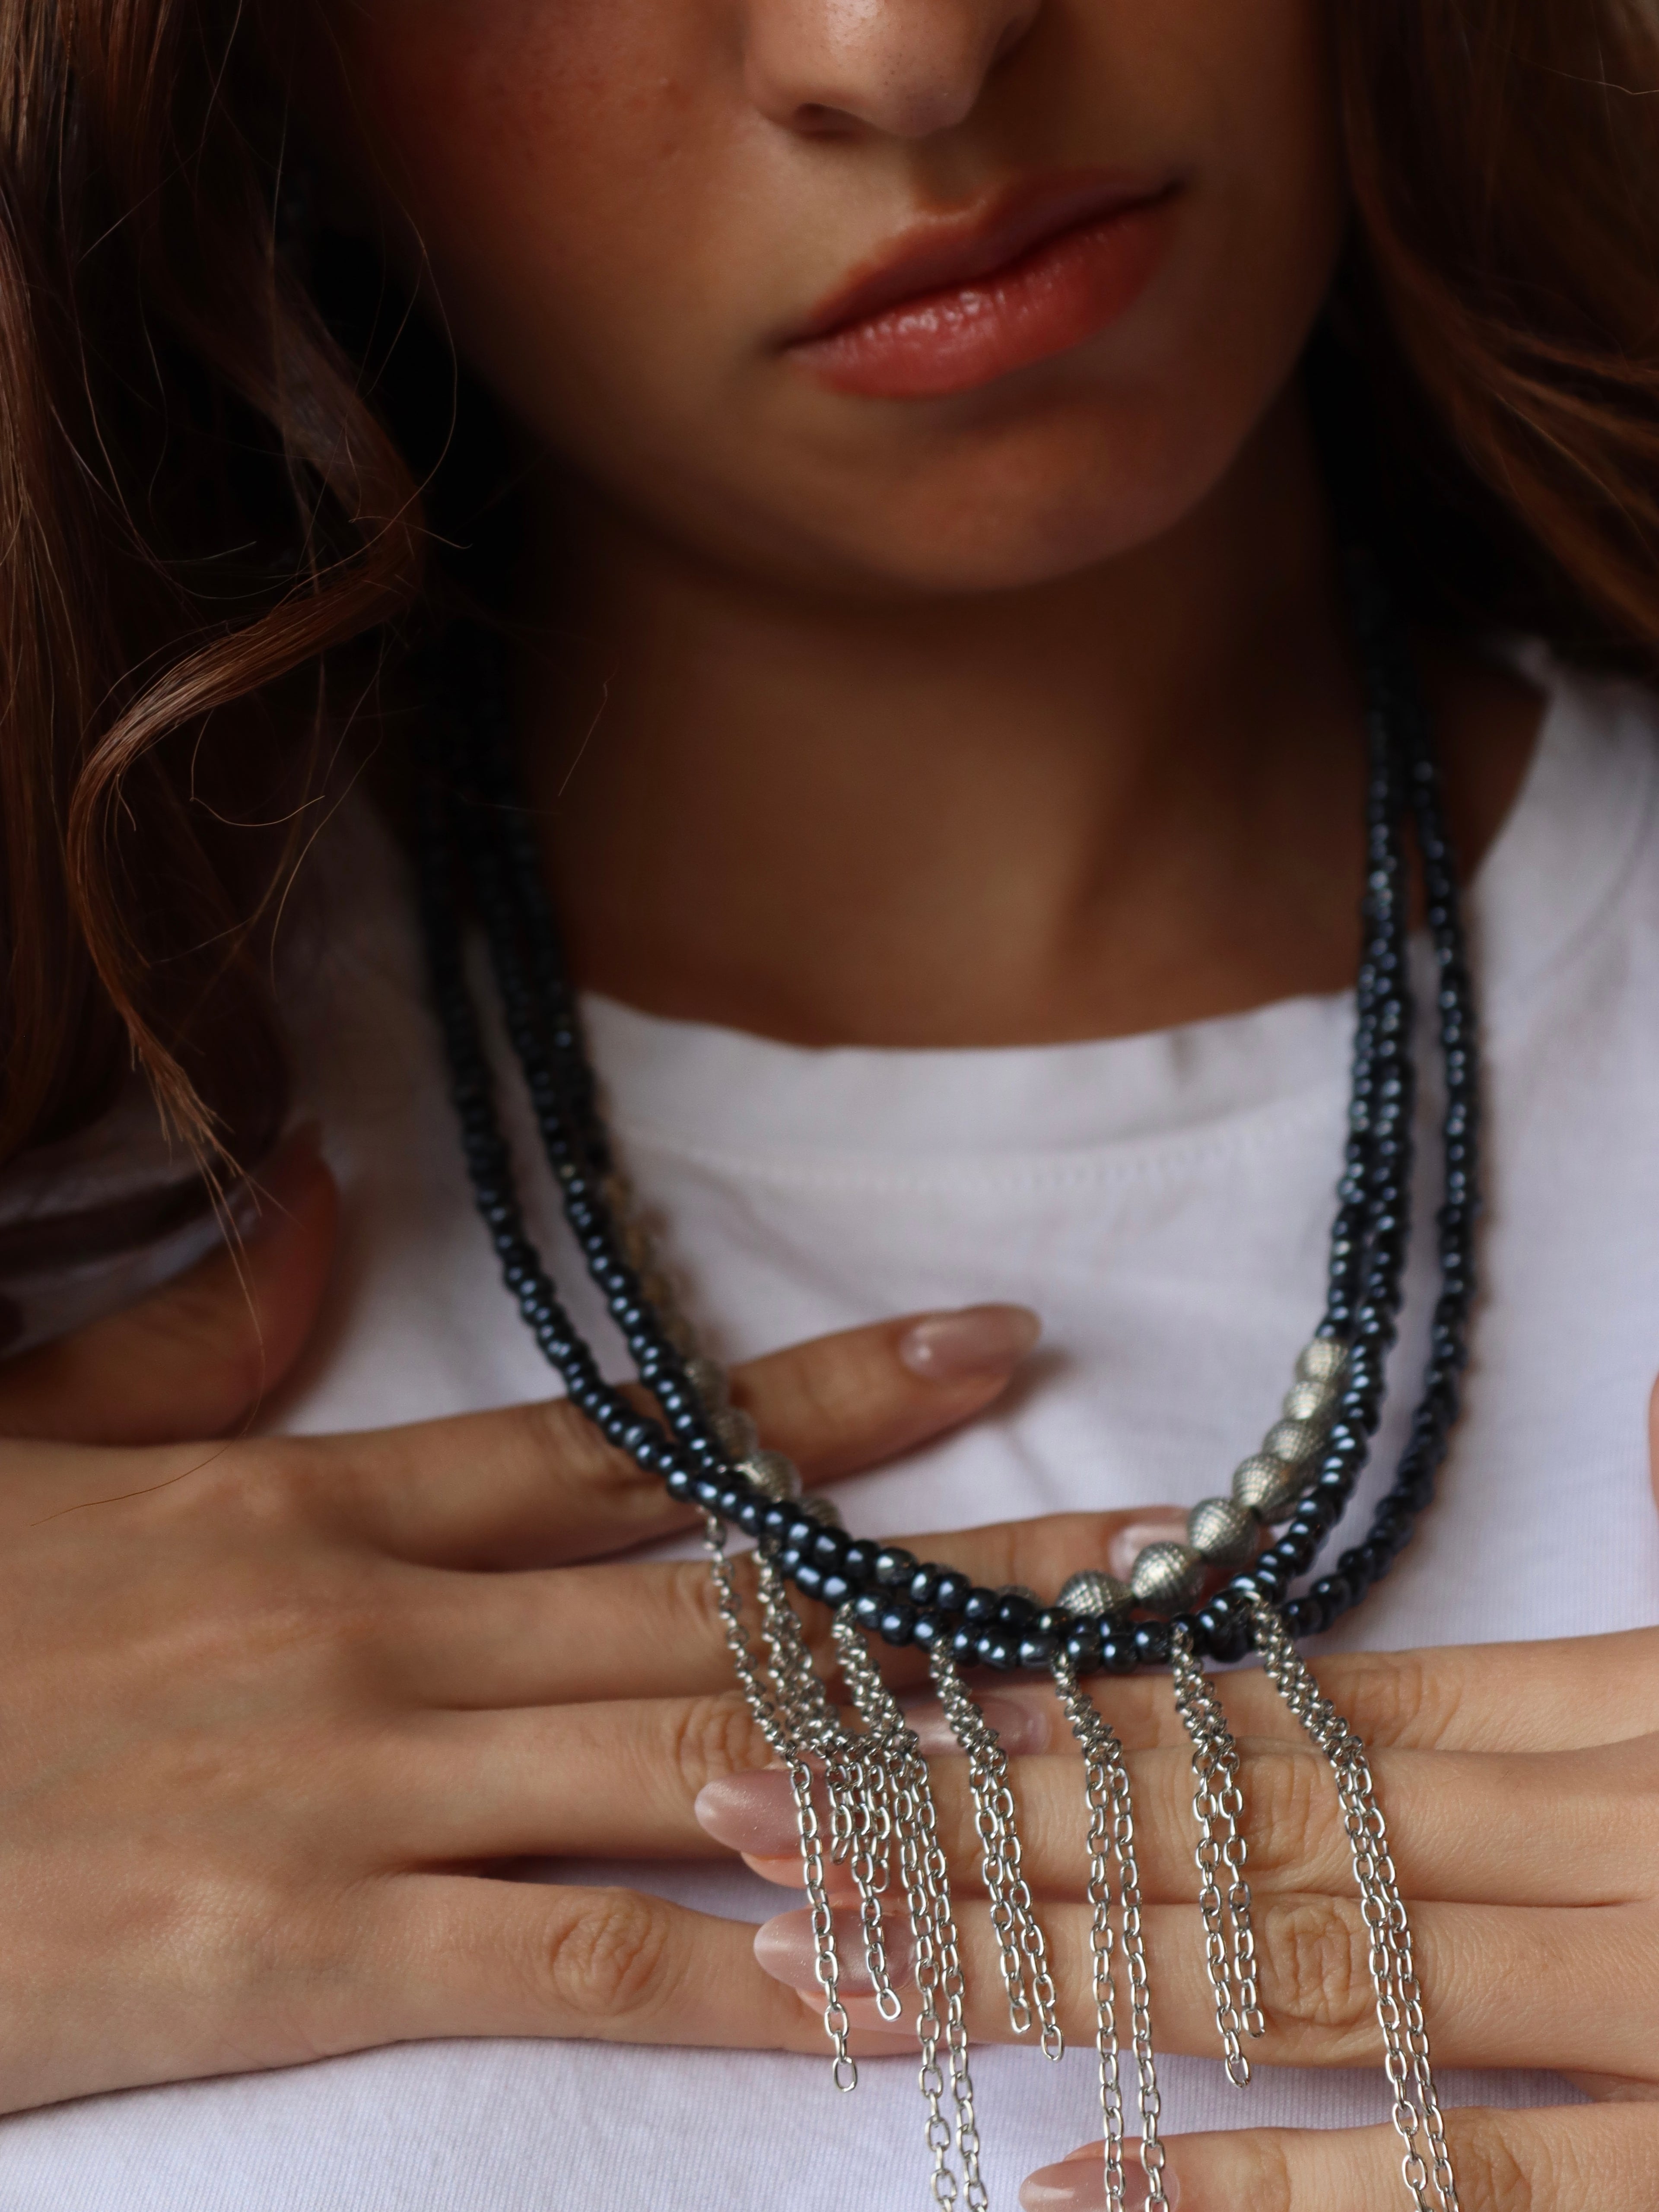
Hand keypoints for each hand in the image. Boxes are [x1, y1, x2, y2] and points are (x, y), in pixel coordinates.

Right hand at [0, 1126, 1184, 2113]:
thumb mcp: (37, 1441)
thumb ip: (198, 1337)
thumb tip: (321, 1203)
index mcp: (324, 1508)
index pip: (630, 1442)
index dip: (819, 1403)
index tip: (984, 1344)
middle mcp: (383, 1628)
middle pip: (723, 1598)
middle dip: (955, 1577)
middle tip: (1157, 1558)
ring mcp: (353, 1785)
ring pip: (689, 1761)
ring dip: (904, 1760)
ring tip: (1102, 1752)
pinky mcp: (295, 1948)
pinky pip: (564, 1950)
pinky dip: (733, 1967)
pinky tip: (881, 1982)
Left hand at [718, 1608, 1658, 2208]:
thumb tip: (1644, 1402)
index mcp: (1617, 1720)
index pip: (1307, 1706)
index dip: (1099, 1707)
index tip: (913, 1710)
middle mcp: (1592, 1858)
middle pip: (1237, 1823)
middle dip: (987, 1819)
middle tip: (765, 1813)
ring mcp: (1634, 2023)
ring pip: (1278, 1981)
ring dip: (1038, 1969)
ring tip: (828, 1964)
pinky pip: (1438, 2183)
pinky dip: (1239, 2187)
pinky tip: (1054, 2182)